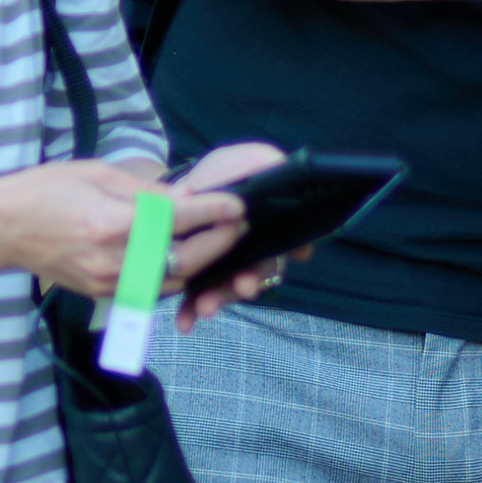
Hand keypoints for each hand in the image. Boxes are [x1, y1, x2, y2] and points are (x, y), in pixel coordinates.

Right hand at [0, 158, 247, 301]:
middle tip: (237, 223)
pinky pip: (153, 288)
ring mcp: (111, 284)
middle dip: (218, 241)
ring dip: (201, 261)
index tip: (239, 205)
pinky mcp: (106, 295)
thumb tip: (185, 197)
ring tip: (217, 238)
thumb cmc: (42, 192)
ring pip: (174, 280)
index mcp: (114, 225)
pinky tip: (185, 254)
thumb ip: (146, 192)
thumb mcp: (97, 174)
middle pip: (186, 259)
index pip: (180, 220)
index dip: (215, 212)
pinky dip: (175, 273)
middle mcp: (116, 261)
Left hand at [171, 139, 287, 329]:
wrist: (182, 187)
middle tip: (241, 289)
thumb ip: (278, 177)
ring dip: (217, 300)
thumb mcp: (256, 161)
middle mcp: (249, 255)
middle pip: (253, 275)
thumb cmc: (224, 174)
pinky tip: (185, 321)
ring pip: (226, 289)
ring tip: (204, 308)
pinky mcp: (199, 276)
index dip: (272, 266)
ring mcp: (224, 268)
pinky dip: (191, 310)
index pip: (277, 253)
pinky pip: (197, 297)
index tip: (262, 275)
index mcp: (267, 232)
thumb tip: (299, 221)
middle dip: (244, 285)